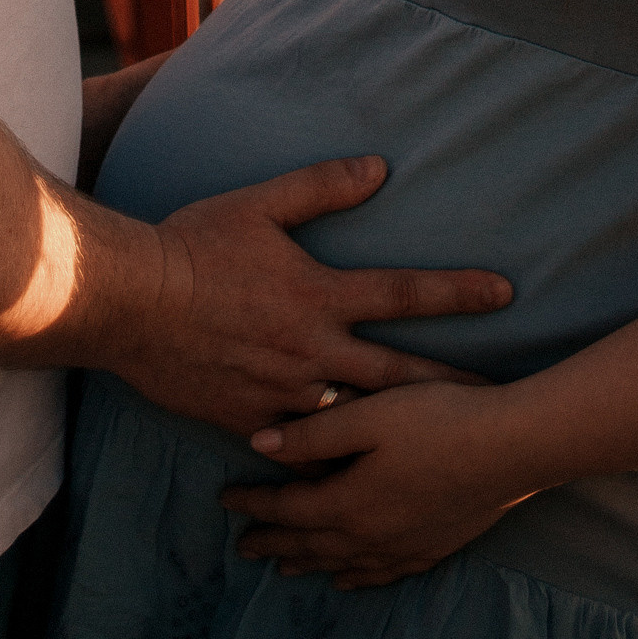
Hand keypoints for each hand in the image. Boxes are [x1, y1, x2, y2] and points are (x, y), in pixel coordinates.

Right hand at [110, 159, 510, 439]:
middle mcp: (312, 351)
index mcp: (318, 295)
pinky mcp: (254, 423)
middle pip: (400, 374)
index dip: (459, 293)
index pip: (404, 293)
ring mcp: (285, 395)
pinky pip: (305, 446)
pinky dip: (335, 454)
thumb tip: (380, 167)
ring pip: (359, 421)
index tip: (507, 293)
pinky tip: (360, 470)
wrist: (130, 303)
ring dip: (403, 429)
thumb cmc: (193, 245)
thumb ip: (321, 186)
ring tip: (442, 441)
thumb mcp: (259, 205)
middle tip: (501, 396)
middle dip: (454, 384)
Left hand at [223, 377, 530, 585]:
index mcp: (349, 503)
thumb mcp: (367, 416)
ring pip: (344, 564)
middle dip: (274, 543)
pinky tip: (352, 580)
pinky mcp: (433, 547)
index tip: (224, 500)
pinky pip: (382, 573)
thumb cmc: (436, 419)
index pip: (288, 510)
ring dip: (311, 564)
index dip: (255, 505)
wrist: (510, 448)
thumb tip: (258, 446)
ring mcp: (404, 547)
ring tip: (286, 568)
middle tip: (242, 547)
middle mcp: (372, 536)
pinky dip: (358, 578)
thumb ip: (312, 434)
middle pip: (311, 545)